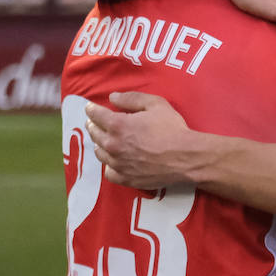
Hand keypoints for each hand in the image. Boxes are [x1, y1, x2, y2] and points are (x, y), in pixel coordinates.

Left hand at [85, 92, 204, 188]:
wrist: (185, 157)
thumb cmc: (173, 128)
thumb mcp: (156, 104)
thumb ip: (132, 98)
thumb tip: (113, 97)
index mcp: (118, 125)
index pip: (96, 115)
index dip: (92, 110)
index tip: (90, 108)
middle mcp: (113, 145)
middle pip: (94, 134)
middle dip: (93, 125)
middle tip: (95, 122)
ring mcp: (118, 163)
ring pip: (99, 153)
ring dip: (99, 144)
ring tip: (103, 141)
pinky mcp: (125, 178)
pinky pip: (109, 172)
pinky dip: (109, 165)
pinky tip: (113, 161)